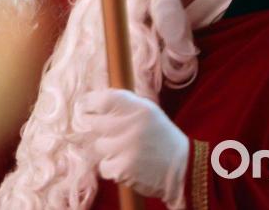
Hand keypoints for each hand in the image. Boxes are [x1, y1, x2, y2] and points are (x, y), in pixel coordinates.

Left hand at [80, 89, 188, 209]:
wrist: (183, 169)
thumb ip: (122, 104)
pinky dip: (112, 167)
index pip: (102, 99)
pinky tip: (128, 164)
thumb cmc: (160, 137)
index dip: (89, 103)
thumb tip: (89, 100)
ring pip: (98, 146)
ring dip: (108, 150)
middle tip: (112, 133)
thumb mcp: (147, 111)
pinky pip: (103, 166)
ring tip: (126, 151)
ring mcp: (125, 148)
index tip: (86, 107)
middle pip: (94, 123)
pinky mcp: (122, 168)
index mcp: (138, 108)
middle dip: (99, 128)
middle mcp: (131, 125)